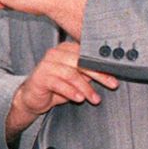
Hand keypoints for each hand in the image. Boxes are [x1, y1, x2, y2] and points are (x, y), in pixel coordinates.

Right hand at [5, 41, 119, 137]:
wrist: (32, 98)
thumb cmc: (55, 87)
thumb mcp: (75, 78)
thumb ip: (88, 72)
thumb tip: (110, 71)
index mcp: (65, 49)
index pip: (87, 54)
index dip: (103, 64)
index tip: (116, 74)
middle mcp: (55, 54)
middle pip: (81, 61)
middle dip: (99, 74)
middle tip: (112, 85)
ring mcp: (46, 65)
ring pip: (71, 74)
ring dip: (86, 87)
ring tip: (94, 99)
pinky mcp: (40, 77)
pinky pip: (59, 84)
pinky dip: (71, 92)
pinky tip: (79, 99)